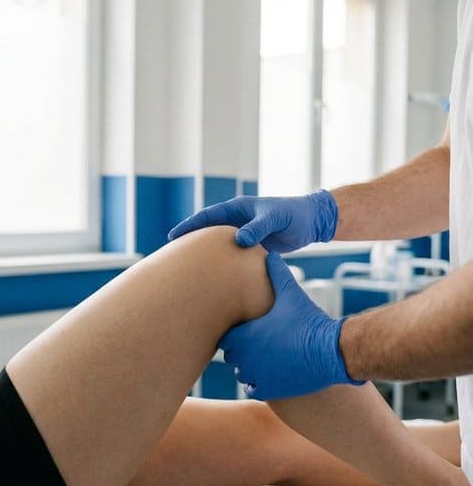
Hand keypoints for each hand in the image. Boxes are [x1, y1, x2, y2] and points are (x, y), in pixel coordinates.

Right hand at [168, 190, 337, 252]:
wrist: (312, 222)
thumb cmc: (294, 215)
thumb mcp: (275, 218)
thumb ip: (257, 228)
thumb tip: (238, 240)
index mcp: (238, 209)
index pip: (207, 217)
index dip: (189, 226)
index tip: (173, 236)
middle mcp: (237, 221)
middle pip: (208, 232)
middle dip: (191, 241)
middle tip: (172, 254)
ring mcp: (244, 234)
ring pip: (219, 245)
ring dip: (205, 254)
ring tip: (188, 268)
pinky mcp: (252, 247)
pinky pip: (233, 255)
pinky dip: (223, 264)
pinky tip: (215, 277)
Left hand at [220, 252, 362, 399]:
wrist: (331, 351)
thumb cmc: (308, 320)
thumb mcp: (291, 293)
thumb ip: (277, 273)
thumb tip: (270, 253)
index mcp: (244, 334)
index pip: (224, 337)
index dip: (233, 333)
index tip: (245, 330)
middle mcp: (244, 356)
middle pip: (231, 356)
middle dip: (240, 351)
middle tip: (255, 344)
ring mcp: (256, 374)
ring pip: (241, 373)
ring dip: (248, 368)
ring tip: (264, 359)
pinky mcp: (269, 389)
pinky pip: (252, 389)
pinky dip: (257, 384)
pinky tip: (269, 375)